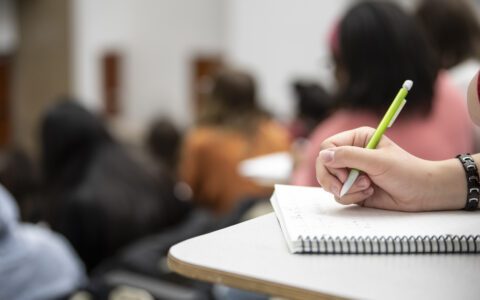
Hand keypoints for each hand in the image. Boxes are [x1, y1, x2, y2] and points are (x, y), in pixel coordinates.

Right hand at [315, 127, 464, 210]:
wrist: (422, 193)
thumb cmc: (406, 172)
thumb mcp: (377, 161)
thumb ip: (349, 157)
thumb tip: (323, 156)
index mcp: (357, 139)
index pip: (327, 147)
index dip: (331, 162)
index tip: (344, 173)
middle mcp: (351, 154)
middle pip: (323, 165)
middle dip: (334, 179)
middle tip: (345, 186)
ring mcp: (351, 173)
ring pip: (330, 183)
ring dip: (347, 189)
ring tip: (367, 187)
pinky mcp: (353, 189)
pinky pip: (339, 195)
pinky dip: (352, 197)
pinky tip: (369, 193)